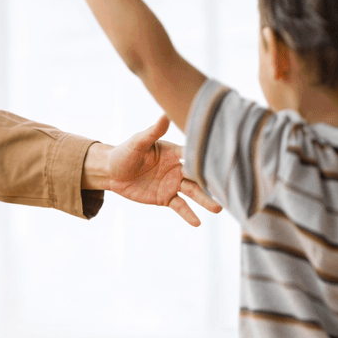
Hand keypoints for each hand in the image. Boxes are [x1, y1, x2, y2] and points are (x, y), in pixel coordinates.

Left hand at [85, 115, 222, 225]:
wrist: (112, 173)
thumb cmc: (125, 153)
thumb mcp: (138, 142)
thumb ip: (153, 132)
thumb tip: (164, 115)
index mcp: (173, 152)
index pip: (192, 155)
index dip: (203, 158)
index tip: (218, 162)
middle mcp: (177, 168)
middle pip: (197, 176)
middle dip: (210, 182)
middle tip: (226, 188)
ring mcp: (173, 184)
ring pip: (193, 192)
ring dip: (205, 200)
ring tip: (217, 208)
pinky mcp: (165, 198)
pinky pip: (180, 206)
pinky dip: (188, 214)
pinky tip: (197, 222)